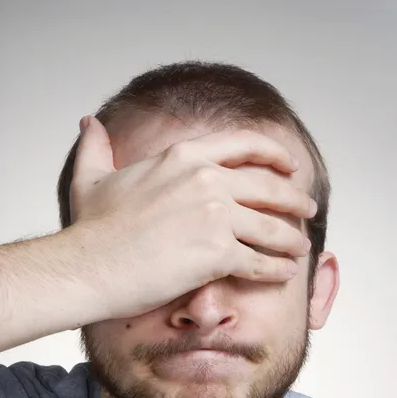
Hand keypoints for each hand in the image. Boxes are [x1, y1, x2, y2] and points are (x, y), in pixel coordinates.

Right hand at [70, 116, 315, 320]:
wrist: (88, 266)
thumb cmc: (91, 229)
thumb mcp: (90, 177)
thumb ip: (96, 148)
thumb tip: (89, 124)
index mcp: (183, 157)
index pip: (244, 145)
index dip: (275, 155)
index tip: (289, 167)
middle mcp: (206, 180)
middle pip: (270, 188)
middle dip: (295, 200)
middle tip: (308, 210)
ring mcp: (215, 216)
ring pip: (271, 227)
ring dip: (291, 240)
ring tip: (300, 248)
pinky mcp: (218, 253)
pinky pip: (261, 262)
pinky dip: (278, 270)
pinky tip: (285, 273)